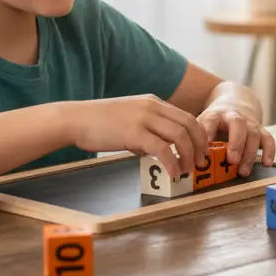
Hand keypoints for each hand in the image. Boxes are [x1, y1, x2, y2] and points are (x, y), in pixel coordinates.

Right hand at [65, 95, 208, 177]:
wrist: (74, 119)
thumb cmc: (98, 122)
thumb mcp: (129, 119)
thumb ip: (146, 131)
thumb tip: (157, 152)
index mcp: (153, 102)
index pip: (187, 116)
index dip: (199, 135)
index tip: (201, 150)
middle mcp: (152, 107)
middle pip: (189, 124)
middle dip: (199, 146)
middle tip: (200, 162)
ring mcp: (143, 119)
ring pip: (180, 136)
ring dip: (188, 156)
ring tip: (186, 170)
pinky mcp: (133, 133)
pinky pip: (162, 149)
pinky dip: (172, 163)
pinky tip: (172, 173)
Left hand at [198, 105, 275, 175]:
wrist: (234, 103)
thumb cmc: (214, 122)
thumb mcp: (202, 125)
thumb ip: (195, 140)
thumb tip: (184, 161)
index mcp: (215, 115)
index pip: (211, 120)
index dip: (208, 132)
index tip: (206, 146)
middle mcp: (234, 116)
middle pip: (238, 124)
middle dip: (236, 143)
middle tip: (231, 160)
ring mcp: (249, 123)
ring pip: (254, 134)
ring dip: (249, 153)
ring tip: (243, 171)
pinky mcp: (261, 130)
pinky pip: (268, 139)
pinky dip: (269, 151)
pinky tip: (266, 164)